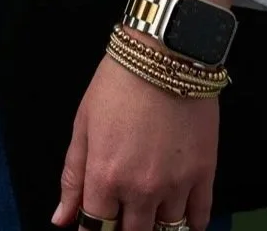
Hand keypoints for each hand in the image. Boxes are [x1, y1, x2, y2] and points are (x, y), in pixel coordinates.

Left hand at [52, 47, 219, 230]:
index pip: (96, 228)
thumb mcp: (83, 123)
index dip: (93, 230)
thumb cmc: (117, 83)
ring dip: (156, 225)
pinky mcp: (205, 174)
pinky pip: (199, 218)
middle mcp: (140, 190)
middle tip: (124, 213)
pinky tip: (180, 214)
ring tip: (150, 211)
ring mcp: (175, 185)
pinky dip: (189, 223)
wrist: (165, 53)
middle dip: (124, 229)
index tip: (96, 223)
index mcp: (105, 177)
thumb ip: (72, 175)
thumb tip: (61, 219)